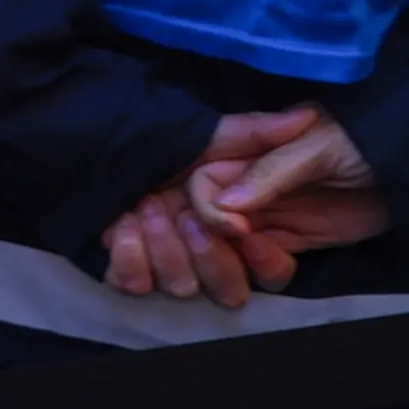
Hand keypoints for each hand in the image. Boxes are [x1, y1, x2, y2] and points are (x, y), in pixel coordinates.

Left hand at [99, 108, 322, 308]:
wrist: (105, 144)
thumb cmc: (170, 142)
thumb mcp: (214, 135)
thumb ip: (255, 133)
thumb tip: (302, 118)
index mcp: (238, 229)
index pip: (272, 272)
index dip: (265, 262)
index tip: (243, 231)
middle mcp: (208, 254)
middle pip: (229, 291)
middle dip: (210, 257)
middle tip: (185, 217)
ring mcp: (168, 265)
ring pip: (183, 288)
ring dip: (167, 252)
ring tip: (146, 210)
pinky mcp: (129, 267)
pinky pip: (133, 285)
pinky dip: (128, 260)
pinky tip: (122, 228)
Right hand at [190, 114, 389, 269]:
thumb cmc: (364, 140)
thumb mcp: (318, 147)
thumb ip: (271, 173)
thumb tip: (222, 204)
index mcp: (249, 149)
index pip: (206, 180)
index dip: (208, 206)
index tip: (232, 228)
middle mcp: (251, 181)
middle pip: (212, 216)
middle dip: (215, 241)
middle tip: (243, 253)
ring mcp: (274, 211)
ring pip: (233, 242)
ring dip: (240, 260)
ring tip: (270, 261)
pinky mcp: (297, 237)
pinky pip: (266, 258)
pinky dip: (266, 268)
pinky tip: (281, 267)